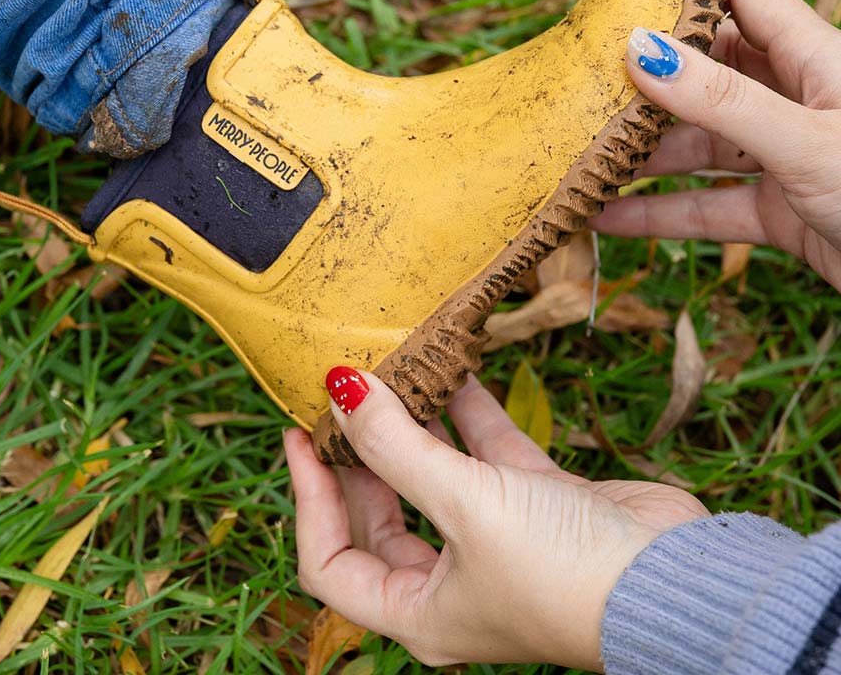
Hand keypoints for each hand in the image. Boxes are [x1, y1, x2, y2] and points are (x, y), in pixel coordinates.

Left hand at [284, 372, 706, 670]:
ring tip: (388, 370)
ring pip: (432, 474)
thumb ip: (395, 446)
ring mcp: (495, 540)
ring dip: (412, 424)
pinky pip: (486, 450)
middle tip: (339, 394)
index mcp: (418, 611)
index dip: (307, 496)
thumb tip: (338, 389)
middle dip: (357, 454)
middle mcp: (452, 580)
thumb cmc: (561, 569)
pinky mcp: (535, 502)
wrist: (678, 580)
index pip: (330, 560)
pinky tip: (453, 365)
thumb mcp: (463, 505)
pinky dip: (468, 411)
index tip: (299, 431)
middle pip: (377, 514)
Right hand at [593, 0, 840, 290]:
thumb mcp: (802, 140)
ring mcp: (786, 157)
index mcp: (816, 59)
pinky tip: (608, 218)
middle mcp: (796, 101)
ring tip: (582, 156)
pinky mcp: (780, 211)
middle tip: (582, 76)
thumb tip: (641, 49)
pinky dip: (661, 214)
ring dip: (645, 155)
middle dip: (647, 76)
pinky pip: (708, 206)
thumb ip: (721, 100)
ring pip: (701, 144)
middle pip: (707, 72)